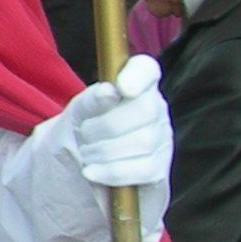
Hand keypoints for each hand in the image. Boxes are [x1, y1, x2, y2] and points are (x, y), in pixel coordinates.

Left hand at [66, 54, 172, 190]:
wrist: (80, 170)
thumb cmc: (83, 133)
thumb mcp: (79, 114)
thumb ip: (91, 101)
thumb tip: (110, 91)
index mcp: (135, 87)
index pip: (145, 69)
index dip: (137, 75)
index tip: (120, 88)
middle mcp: (155, 109)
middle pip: (144, 109)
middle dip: (104, 125)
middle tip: (83, 134)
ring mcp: (161, 140)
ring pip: (142, 141)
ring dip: (103, 150)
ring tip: (86, 153)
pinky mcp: (159, 169)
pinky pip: (142, 169)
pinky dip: (111, 171)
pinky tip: (91, 171)